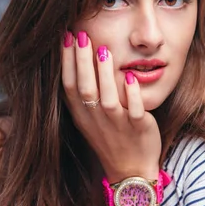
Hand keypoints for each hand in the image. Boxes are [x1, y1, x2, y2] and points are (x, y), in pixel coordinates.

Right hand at [61, 31, 161, 182]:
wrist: (131, 170)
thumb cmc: (110, 137)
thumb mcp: (89, 118)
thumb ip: (83, 93)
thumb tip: (78, 57)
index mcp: (82, 115)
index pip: (69, 85)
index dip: (66, 61)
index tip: (67, 36)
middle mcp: (96, 120)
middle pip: (85, 88)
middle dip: (81, 61)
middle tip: (82, 34)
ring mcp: (117, 125)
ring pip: (107, 98)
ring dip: (105, 74)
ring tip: (104, 50)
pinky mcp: (138, 129)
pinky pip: (135, 111)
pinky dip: (132, 94)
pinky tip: (130, 76)